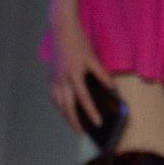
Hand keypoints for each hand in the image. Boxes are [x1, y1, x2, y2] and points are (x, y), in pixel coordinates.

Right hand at [48, 16, 114, 134]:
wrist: (61, 31)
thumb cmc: (79, 44)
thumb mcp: (93, 58)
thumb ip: (102, 75)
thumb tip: (112, 89)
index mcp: (74, 75)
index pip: (83, 99)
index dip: (90, 112)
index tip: (98, 123)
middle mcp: (62, 79)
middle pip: (67, 106)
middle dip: (74, 121)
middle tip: (82, 133)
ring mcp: (54, 79)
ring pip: (58, 104)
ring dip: (65, 116)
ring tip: (74, 125)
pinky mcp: (50, 78)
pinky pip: (53, 96)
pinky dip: (58, 106)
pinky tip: (64, 111)